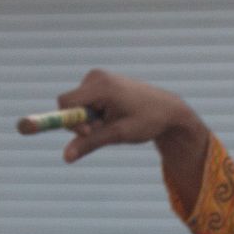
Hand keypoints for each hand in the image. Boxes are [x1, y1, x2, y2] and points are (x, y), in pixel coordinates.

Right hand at [53, 70, 212, 196]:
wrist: (168, 109)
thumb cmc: (147, 121)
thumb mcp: (118, 134)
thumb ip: (90, 143)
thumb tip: (65, 157)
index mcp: (101, 86)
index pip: (65, 102)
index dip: (71, 122)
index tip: (89, 132)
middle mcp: (96, 77)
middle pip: (70, 104)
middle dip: (82, 122)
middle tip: (107, 129)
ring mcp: (97, 77)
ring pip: (77, 105)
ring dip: (90, 119)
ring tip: (114, 122)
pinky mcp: (100, 82)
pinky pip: (85, 102)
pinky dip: (95, 113)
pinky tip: (114, 115)